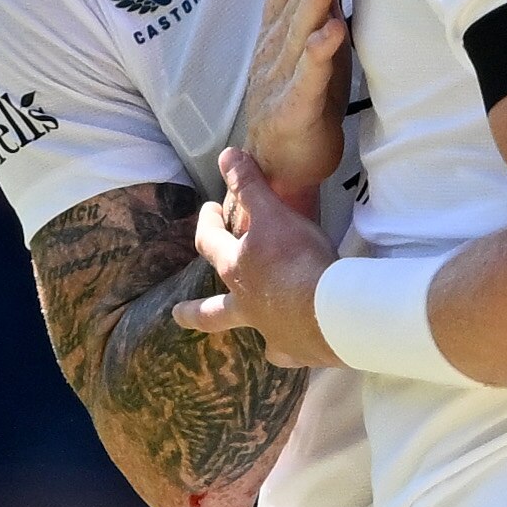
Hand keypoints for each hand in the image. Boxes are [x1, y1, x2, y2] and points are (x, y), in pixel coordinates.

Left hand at [176, 148, 343, 367]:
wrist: (330, 311)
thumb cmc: (297, 258)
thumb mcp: (273, 213)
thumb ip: (250, 185)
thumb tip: (225, 154)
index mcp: (235, 268)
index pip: (209, 242)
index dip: (207, 223)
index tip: (208, 210)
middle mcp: (245, 303)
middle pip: (210, 310)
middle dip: (192, 311)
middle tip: (176, 314)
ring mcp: (268, 330)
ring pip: (248, 331)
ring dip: (245, 328)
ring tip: (248, 335)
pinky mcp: (294, 349)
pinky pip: (285, 351)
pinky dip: (286, 349)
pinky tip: (291, 348)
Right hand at [238, 0, 354, 212]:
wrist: (279, 160)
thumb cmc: (303, 94)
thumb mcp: (312, 36)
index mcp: (279, 25)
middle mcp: (276, 44)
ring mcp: (282, 74)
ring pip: (299, 29)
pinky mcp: (294, 105)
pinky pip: (307, 76)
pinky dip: (319, 54)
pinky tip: (332, 34)